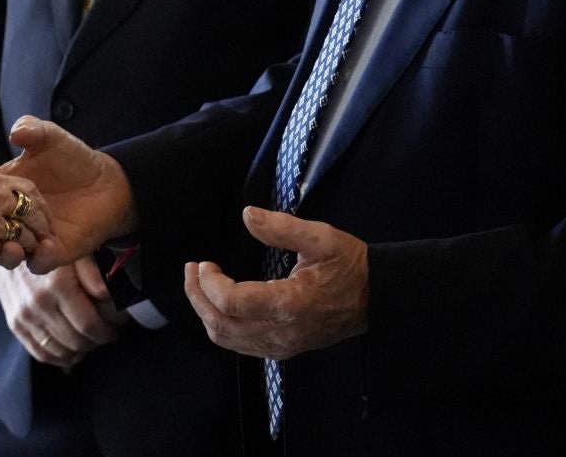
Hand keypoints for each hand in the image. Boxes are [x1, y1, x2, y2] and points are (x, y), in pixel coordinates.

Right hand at [0, 256, 122, 369]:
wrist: (10, 242)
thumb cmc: (51, 244)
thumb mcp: (76, 249)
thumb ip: (92, 271)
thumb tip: (105, 293)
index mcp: (57, 285)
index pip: (88, 324)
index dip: (106, 331)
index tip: (116, 329)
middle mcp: (39, 303)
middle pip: (76, 341)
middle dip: (96, 341)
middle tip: (107, 335)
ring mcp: (24, 316)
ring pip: (59, 351)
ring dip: (79, 350)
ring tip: (91, 340)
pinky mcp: (14, 323)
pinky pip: (39, 352)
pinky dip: (59, 357)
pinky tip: (72, 351)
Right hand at [4, 116, 135, 271]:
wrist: (105, 181)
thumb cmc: (72, 157)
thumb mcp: (51, 137)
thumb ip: (33, 129)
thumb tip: (15, 132)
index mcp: (4, 192)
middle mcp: (14, 218)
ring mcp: (32, 237)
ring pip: (8, 256)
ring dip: (5, 256)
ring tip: (11, 249)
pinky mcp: (53, 251)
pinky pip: (40, 263)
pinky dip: (39, 259)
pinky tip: (45, 247)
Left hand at [183, 206, 367, 360]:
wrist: (374, 299)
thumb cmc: (349, 265)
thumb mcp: (321, 237)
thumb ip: (282, 227)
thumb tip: (246, 215)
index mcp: (290, 304)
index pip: (233, 303)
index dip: (210, 283)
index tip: (204, 262)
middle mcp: (281, 332)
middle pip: (221, 324)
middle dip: (197, 296)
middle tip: (190, 270)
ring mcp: (280, 346)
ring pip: (226, 338)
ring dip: (204, 311)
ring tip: (198, 283)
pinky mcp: (281, 350)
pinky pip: (239, 344)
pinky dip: (220, 324)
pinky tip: (218, 302)